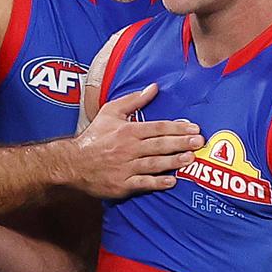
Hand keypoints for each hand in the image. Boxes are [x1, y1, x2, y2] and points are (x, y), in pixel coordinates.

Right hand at [71, 84, 202, 198]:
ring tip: (190, 158)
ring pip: (154, 164)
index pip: (157, 128)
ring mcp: (126, 167)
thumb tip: (154, 87)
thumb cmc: (94, 136)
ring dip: (173, 161)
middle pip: (159, 145)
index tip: (194, 127)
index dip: (177, 128)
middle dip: (181, 143)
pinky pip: (143, 183)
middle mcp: (129, 148)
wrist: (72, 163)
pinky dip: (157, 183)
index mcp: (128, 130)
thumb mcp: (110, 112)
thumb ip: (133, 100)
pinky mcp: (122, 184)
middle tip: (199, 142)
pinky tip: (171, 182)